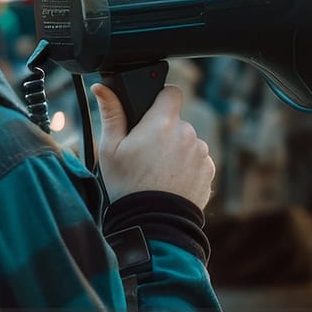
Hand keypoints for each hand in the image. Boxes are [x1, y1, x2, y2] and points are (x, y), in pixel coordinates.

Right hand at [91, 83, 214, 208]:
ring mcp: (200, 152)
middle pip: (176, 121)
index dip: (161, 98)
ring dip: (176, 149)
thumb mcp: (110, 149)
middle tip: (146, 152)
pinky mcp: (208, 169)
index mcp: (162, 123)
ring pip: (187, 141)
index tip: (152, 110)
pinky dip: (186, 166)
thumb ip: (111, 114)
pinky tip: (170, 180)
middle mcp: (187, 133)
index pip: (171, 92)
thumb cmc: (128, 186)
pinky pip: (197, 160)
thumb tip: (102, 88)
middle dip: (163, 131)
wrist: (153, 222)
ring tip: (157, 170)